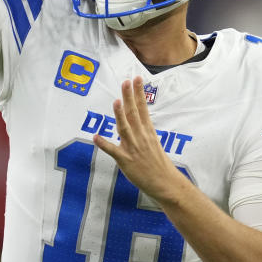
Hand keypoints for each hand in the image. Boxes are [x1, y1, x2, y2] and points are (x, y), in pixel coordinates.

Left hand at [93, 76, 189, 204]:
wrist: (165, 183)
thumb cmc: (158, 163)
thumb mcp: (153, 142)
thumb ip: (143, 130)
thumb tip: (138, 118)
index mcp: (148, 132)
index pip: (143, 108)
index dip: (139, 93)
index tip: (136, 79)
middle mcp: (141, 137)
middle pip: (134, 114)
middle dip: (129, 97)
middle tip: (126, 82)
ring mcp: (133, 149)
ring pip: (125, 129)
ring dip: (120, 115)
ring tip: (116, 102)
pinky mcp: (126, 161)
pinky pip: (113, 151)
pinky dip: (104, 144)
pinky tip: (96, 137)